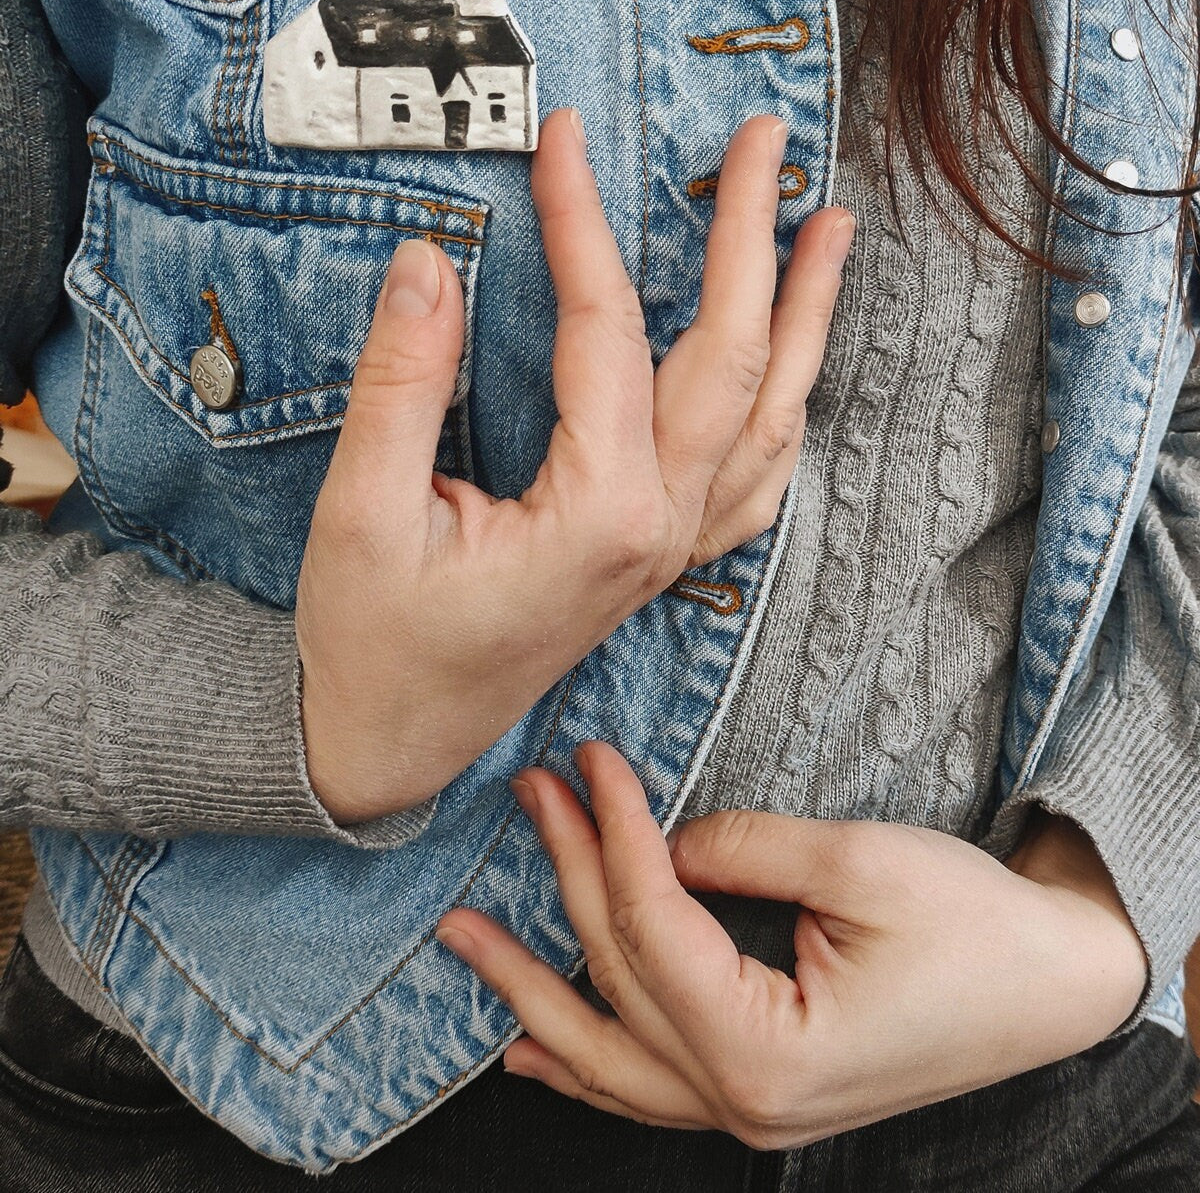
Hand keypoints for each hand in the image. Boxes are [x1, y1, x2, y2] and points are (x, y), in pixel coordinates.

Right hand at [296, 110, 854, 821]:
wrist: (390, 744)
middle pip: (733, 355)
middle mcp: (660, 525)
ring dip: (804, 316)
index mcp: (598, 510)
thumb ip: (402, 383)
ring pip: (770, 414)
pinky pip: (755, 478)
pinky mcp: (660, 558)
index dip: (584, 223)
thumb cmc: (375, 641)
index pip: (606, 329)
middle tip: (759, 142)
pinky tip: (794, 369)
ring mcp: (673, 547)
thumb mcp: (365, 511)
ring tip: (829, 228)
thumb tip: (428, 261)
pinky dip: (785, 408)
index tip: (564, 137)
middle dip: (749, 236)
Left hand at [435, 742, 1147, 1149]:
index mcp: (768, 1055)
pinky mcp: (759, 1094)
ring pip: (609, 1057)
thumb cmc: (975, 929)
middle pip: (619, 978)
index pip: (654, 926)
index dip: (615, 834)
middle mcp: (744, 1103)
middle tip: (531, 794)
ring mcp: (748, 1111)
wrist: (1053, 986)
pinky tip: (531, 1048)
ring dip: (532, 990)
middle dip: (567, 876)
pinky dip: (583, 1063)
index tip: (592, 762)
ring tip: (463, 940)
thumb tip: (666, 841)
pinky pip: (646, 1089)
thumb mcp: (861, 866)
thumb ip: (743, 851)